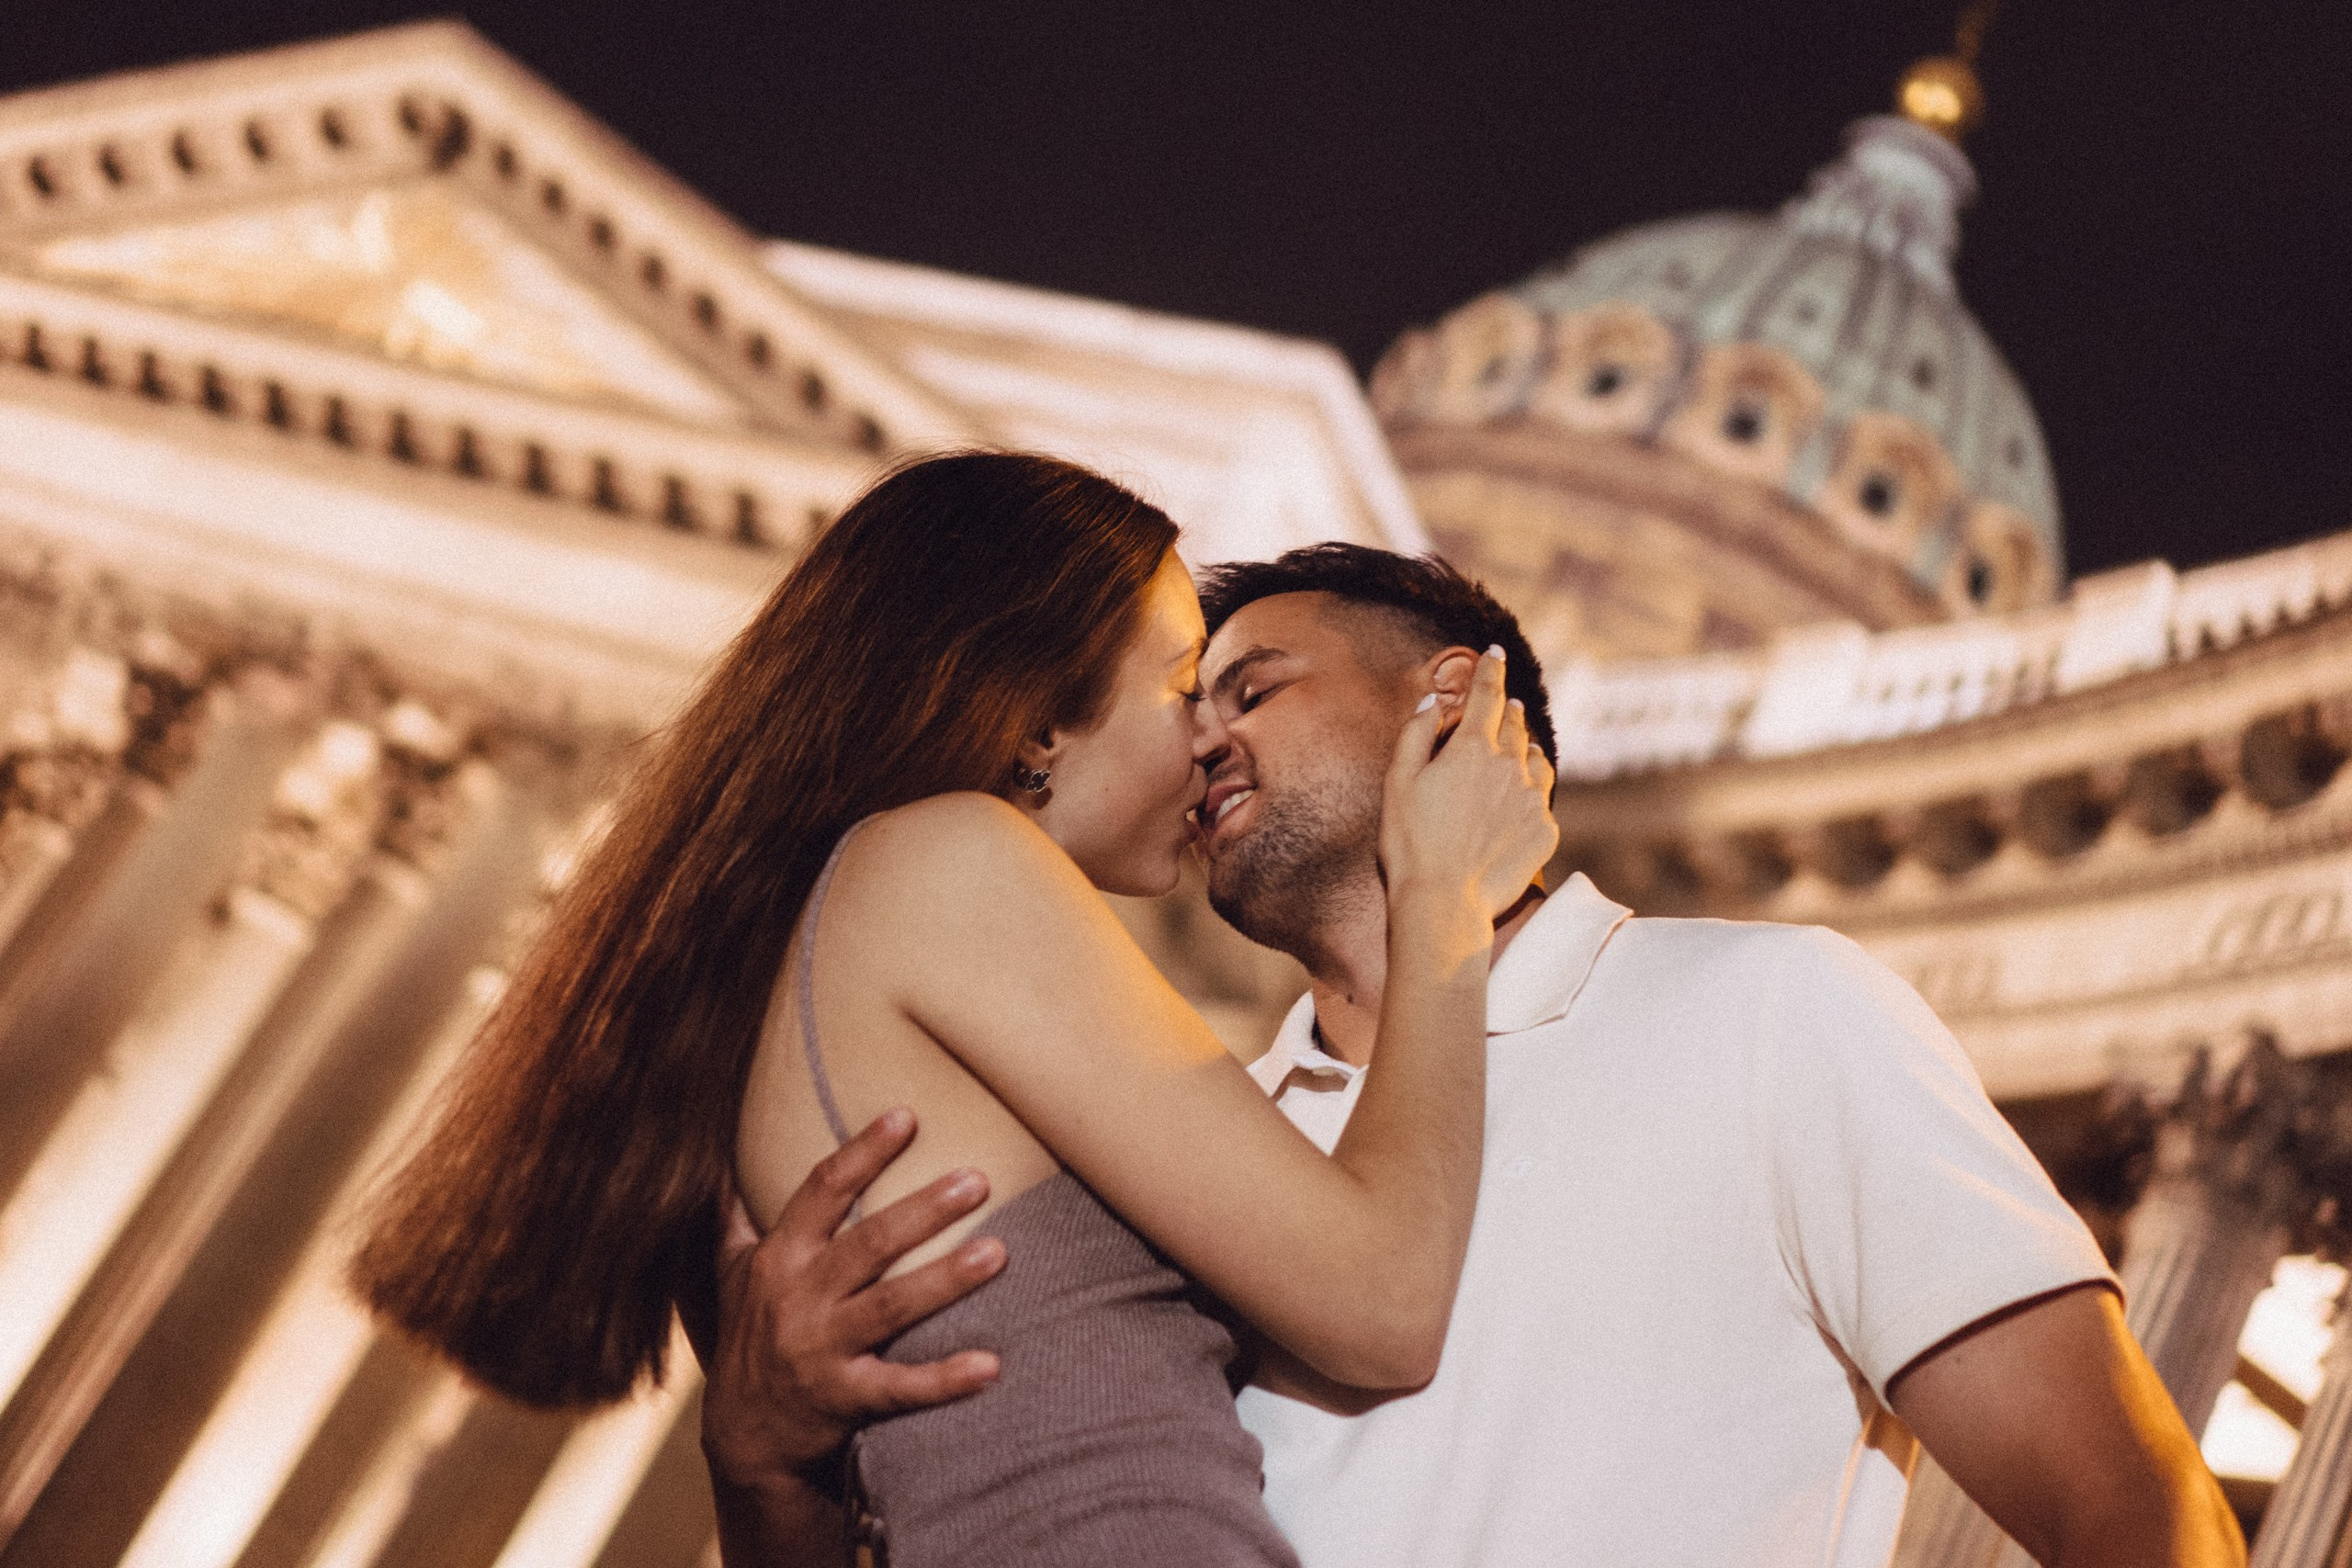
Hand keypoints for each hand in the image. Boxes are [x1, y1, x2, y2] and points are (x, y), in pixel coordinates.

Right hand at [700, 1109, 1006, 1492]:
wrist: (743, 1439)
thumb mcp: (729, 1274)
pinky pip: (899, 1389)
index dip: (863, 1153)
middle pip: (867, 1245)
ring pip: (890, 1308)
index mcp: (778, 1259)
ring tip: (998, 1252)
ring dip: (946, 1280)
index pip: (821, 1192)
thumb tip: (718, 1157)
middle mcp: (799, 1299)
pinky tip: (990, 1366)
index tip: (906, 1117)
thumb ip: (732, 1216)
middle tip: (977, 1180)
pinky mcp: (845, 1400)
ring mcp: (821, 1351)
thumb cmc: (750, 1340)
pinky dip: (945, 1380)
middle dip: (923, 1211)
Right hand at [1380, 646, 1557, 926]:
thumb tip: (1431, 705)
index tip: (1496, 653)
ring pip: (1537, 760)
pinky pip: (1542, 801)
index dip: (1492, 670)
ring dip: (1527, 747)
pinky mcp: (1545, 832)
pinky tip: (1521, 799)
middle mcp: (1510, 767)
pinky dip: (1532, 791)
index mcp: (1472, 750)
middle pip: (1515, 726)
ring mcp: (1532, 800)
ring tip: (1522, 746)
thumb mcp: (1398, 783)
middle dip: (1509, 709)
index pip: (1487, 696)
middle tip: (1506, 702)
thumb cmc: (1410, 845)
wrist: (1445, 904)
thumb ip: (1415, 736)